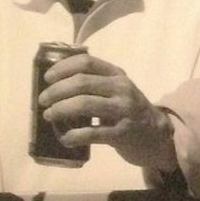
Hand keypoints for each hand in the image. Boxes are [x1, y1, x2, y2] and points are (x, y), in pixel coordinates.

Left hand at [38, 52, 177, 171]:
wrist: (156, 135)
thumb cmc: (128, 110)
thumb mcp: (117, 89)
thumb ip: (95, 82)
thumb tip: (54, 83)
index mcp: (117, 75)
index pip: (86, 62)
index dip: (62, 68)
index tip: (47, 78)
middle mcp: (122, 89)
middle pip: (82, 82)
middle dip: (56, 91)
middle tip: (43, 101)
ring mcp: (123, 111)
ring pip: (84, 104)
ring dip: (60, 110)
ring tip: (49, 115)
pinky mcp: (122, 133)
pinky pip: (92, 133)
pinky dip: (73, 136)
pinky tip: (65, 138)